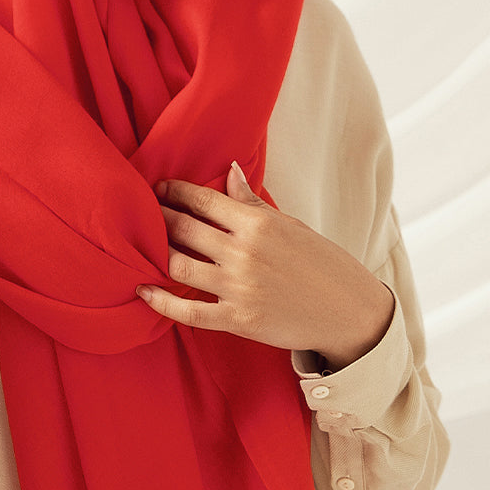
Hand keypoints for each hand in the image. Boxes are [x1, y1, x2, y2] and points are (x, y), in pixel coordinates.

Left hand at [135, 161, 394, 366]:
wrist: (347, 311)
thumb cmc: (321, 264)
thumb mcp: (290, 225)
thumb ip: (253, 203)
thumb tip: (230, 170)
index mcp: (257, 224)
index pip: (204, 201)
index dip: (175, 192)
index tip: (159, 188)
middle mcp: (243, 253)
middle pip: (184, 229)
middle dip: (159, 218)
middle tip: (144, 213)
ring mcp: (238, 287)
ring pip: (179, 266)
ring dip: (156, 254)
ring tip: (142, 247)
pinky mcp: (237, 319)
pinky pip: (188, 311)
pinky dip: (161, 301)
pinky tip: (143, 291)